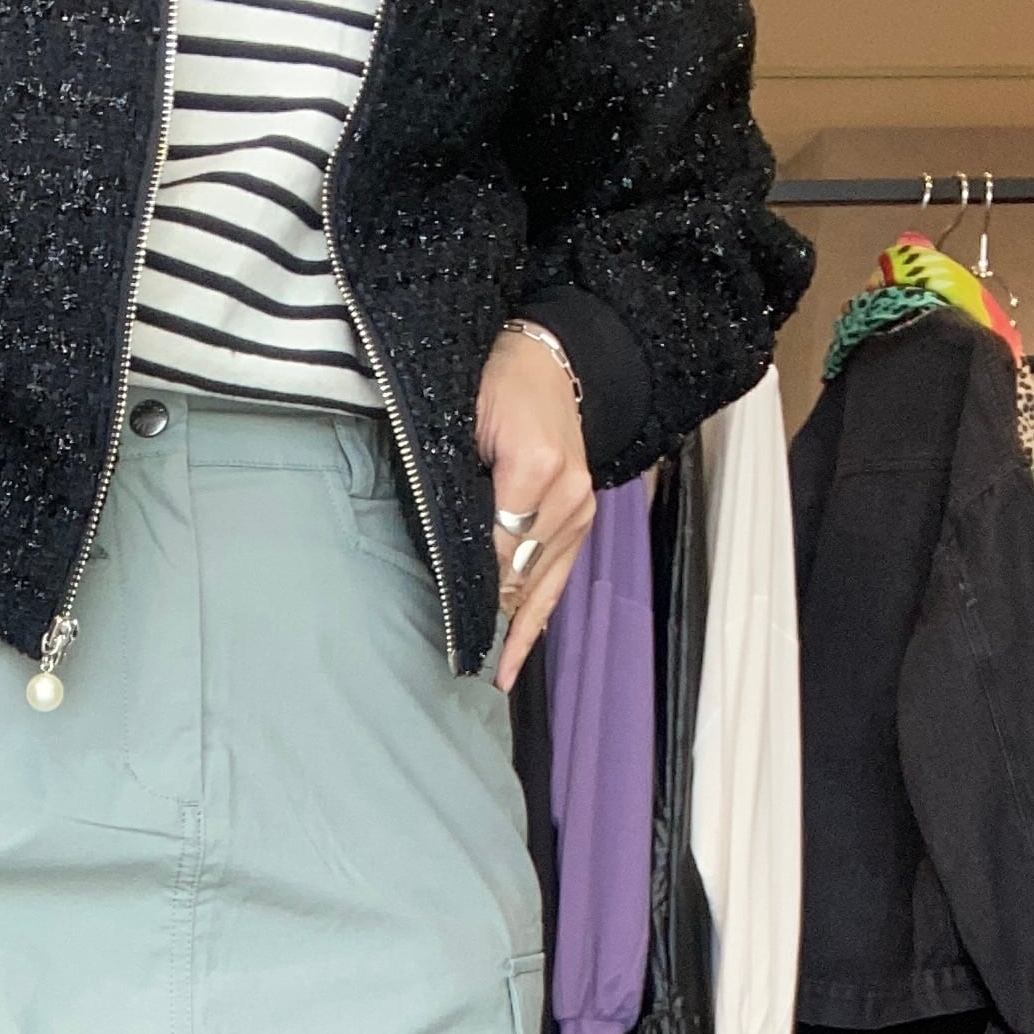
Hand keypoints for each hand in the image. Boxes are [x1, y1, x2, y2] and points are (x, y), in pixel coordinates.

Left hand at [475, 327, 596, 694]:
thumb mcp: (463, 421)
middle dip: (492, 614)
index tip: (450, 624)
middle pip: (522, 573)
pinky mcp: (584, 516)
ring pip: (544, 583)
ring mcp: (581, 508)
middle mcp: (568, 494)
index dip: (472, 586)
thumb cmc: (497, 382)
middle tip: (463, 661)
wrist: (552, 358)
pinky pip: (560, 575)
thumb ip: (458, 484)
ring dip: (520, 628)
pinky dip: (540, 613)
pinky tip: (523, 648)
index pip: (495, 547)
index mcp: (536, 467)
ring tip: (500, 674)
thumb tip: (449, 549)